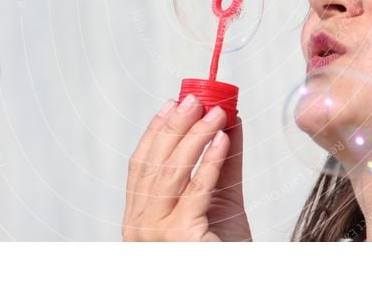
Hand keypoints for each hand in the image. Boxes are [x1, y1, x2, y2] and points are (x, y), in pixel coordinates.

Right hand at [122, 95, 252, 240]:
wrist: (233, 281)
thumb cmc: (224, 250)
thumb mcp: (221, 200)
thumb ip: (222, 162)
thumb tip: (229, 120)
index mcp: (140, 217)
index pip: (141, 165)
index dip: (156, 130)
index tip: (172, 102)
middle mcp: (138, 226)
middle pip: (154, 163)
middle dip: (175, 126)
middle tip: (195, 98)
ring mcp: (155, 234)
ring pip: (172, 172)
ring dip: (195, 137)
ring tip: (216, 113)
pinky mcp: (180, 238)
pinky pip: (196, 190)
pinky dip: (210, 162)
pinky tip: (222, 140)